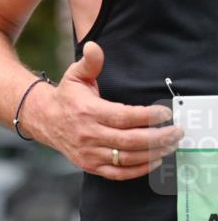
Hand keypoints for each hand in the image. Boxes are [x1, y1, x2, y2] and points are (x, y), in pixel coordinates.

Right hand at [24, 42, 182, 180]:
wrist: (44, 120)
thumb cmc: (66, 97)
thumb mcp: (75, 75)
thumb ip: (90, 62)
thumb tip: (94, 47)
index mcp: (88, 111)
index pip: (125, 117)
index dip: (148, 116)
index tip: (165, 113)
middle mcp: (88, 134)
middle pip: (130, 140)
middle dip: (158, 137)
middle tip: (176, 132)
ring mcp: (88, 152)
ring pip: (127, 158)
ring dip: (153, 153)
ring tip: (170, 145)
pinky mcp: (89, 165)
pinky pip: (117, 173)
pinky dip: (138, 170)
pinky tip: (154, 160)